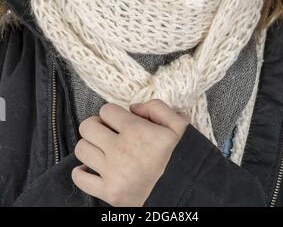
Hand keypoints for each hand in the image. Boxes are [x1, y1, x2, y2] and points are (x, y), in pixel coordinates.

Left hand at [71, 99, 189, 206]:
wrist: (185, 192)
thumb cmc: (181, 156)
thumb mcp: (179, 125)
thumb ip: (157, 107)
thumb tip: (133, 107)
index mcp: (136, 131)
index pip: (106, 110)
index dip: (112, 113)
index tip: (119, 121)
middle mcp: (120, 150)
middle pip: (87, 127)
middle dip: (95, 126)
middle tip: (106, 132)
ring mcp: (112, 173)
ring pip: (81, 149)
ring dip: (90, 147)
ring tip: (102, 150)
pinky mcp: (109, 193)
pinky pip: (80, 178)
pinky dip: (82, 172)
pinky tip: (94, 168)